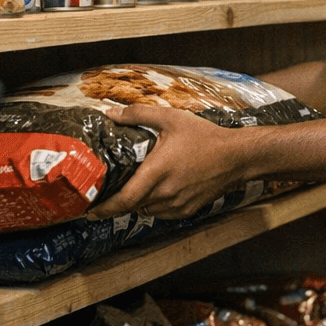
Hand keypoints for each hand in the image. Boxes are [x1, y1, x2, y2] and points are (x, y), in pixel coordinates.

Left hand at [85, 104, 250, 219]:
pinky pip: (162, 212)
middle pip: (132, 207)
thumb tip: (110, 113)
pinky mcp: (187, 210)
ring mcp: (177, 204)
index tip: (89, 211)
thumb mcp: (171, 118)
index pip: (125, 200)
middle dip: (116, 204)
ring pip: (146, 210)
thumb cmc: (204, 136)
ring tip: (131, 189)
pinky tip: (155, 190)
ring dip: (136, 203)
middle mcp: (166, 193)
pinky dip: (154, 205)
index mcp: (158, 172)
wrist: (236, 157)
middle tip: (102, 198)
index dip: (105, 209)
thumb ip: (138, 114)